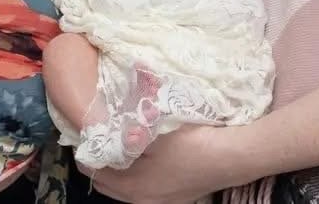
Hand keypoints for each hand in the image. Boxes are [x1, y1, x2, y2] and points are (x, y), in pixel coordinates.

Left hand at [83, 125, 242, 203]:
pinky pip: (144, 185)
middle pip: (106, 180)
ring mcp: (158, 201)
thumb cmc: (189, 142)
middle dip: (100, 157)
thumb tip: (97, 125)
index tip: (89, 123)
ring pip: (125, 184)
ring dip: (120, 164)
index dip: (88, 145)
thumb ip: (121, 131)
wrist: (230, 157)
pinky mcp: (174, 197)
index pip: (90, 169)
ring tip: (124, 138)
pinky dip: (138, 171)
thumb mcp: (151, 130)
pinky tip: (148, 152)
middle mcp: (140, 201)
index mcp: (129, 187)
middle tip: (104, 128)